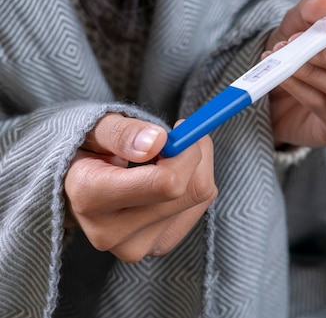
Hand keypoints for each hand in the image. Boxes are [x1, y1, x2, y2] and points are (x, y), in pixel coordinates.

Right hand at [64, 113, 216, 262]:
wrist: (76, 185)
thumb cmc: (88, 150)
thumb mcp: (96, 128)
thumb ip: (123, 133)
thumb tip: (158, 142)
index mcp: (90, 196)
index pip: (166, 183)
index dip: (185, 152)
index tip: (177, 131)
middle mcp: (111, 231)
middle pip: (189, 191)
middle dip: (193, 156)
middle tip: (175, 139)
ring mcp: (136, 246)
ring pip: (199, 198)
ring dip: (195, 169)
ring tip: (162, 160)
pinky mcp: (156, 247)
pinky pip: (198, 209)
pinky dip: (192, 186)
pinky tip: (166, 180)